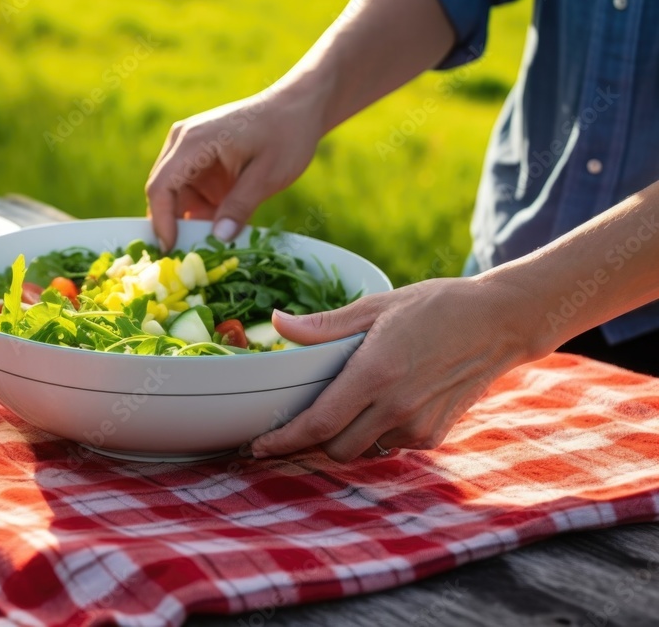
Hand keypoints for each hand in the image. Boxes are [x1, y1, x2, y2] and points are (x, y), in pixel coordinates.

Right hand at [145, 86, 323, 251]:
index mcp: (194, 142)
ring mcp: (189, 151)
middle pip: (163, 193)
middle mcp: (182, 143)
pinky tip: (220, 228)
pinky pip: (191, 193)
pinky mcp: (199, 161)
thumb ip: (241, 206)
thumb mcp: (267, 174)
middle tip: (191, 259)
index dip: (161, 221)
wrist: (299, 107)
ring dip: (191, 221)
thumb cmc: (286, 133)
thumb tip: (219, 239)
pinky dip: (202, 212)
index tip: (172, 250)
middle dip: (175, 226)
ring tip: (211, 246)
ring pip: (177, 197)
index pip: (161, 187)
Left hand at [250, 275, 543, 460]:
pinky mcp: (434, 435)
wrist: (499, 323)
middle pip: (334, 448)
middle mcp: (395, 408)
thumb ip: (324, 326)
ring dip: (345, 437)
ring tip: (346, 405)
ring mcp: (417, 426)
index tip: (258, 446)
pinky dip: (375, 434)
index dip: (283, 442)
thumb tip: (278, 323)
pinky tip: (381, 405)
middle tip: (298, 422)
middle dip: (310, 442)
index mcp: (374, 374)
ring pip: (361, 451)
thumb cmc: (435, 307)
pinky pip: (389, 447)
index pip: (317, 424)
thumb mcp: (376, 306)